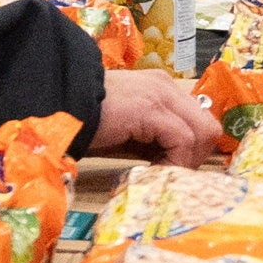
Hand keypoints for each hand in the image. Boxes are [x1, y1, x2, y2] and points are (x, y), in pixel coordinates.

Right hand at [91, 69, 223, 162]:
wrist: (55, 106)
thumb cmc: (83, 121)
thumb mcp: (126, 129)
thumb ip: (150, 138)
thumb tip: (167, 162)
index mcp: (160, 88)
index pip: (197, 120)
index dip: (190, 150)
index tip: (169, 169)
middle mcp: (165, 86)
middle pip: (207, 126)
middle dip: (194, 157)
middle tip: (170, 174)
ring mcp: (160, 95)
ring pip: (202, 133)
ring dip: (186, 161)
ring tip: (161, 175)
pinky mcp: (151, 110)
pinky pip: (182, 140)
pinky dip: (174, 162)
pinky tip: (153, 173)